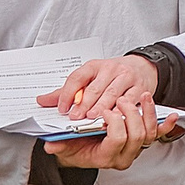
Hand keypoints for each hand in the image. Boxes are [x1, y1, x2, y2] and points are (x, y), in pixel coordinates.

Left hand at [40, 54, 159, 121]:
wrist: (142, 67)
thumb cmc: (111, 76)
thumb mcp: (89, 79)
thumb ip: (67, 92)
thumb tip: (42, 101)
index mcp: (94, 66)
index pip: (78, 77)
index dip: (68, 92)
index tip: (61, 107)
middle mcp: (110, 69)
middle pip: (95, 87)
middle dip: (84, 103)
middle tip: (75, 117)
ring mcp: (126, 77)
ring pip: (112, 93)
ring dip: (101, 107)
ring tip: (91, 118)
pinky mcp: (140, 88)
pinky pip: (130, 100)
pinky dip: (121, 110)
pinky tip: (114, 118)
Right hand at [44, 95, 163, 171]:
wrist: (84, 153)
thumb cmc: (76, 148)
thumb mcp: (65, 146)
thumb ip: (59, 144)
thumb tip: (51, 145)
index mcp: (105, 157)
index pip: (117, 140)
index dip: (113, 123)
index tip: (104, 109)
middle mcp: (124, 156)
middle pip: (137, 135)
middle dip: (130, 114)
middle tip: (120, 100)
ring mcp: (135, 149)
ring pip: (149, 133)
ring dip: (148, 113)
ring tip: (143, 96)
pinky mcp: (142, 142)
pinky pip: (158, 135)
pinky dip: (166, 125)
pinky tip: (172, 115)